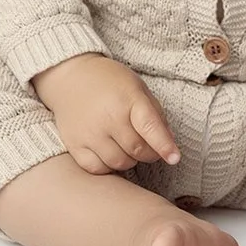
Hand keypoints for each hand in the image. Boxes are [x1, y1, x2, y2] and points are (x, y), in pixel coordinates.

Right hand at [31, 54, 181, 176]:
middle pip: (138, 150)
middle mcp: (108, 117)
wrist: (71, 76)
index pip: (150, 127)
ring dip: (130, 159)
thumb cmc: (109, 81)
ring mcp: (90, 133)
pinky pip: (98, 169)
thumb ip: (155, 114)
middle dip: (149, 152)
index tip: (174, 158)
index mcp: (127, 99)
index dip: (165, 146)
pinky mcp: (75, 145)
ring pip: (119, 163)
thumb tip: (169, 144)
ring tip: (127, 145)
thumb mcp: (137, 88)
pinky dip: (108, 166)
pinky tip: (110, 151)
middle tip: (148, 145)